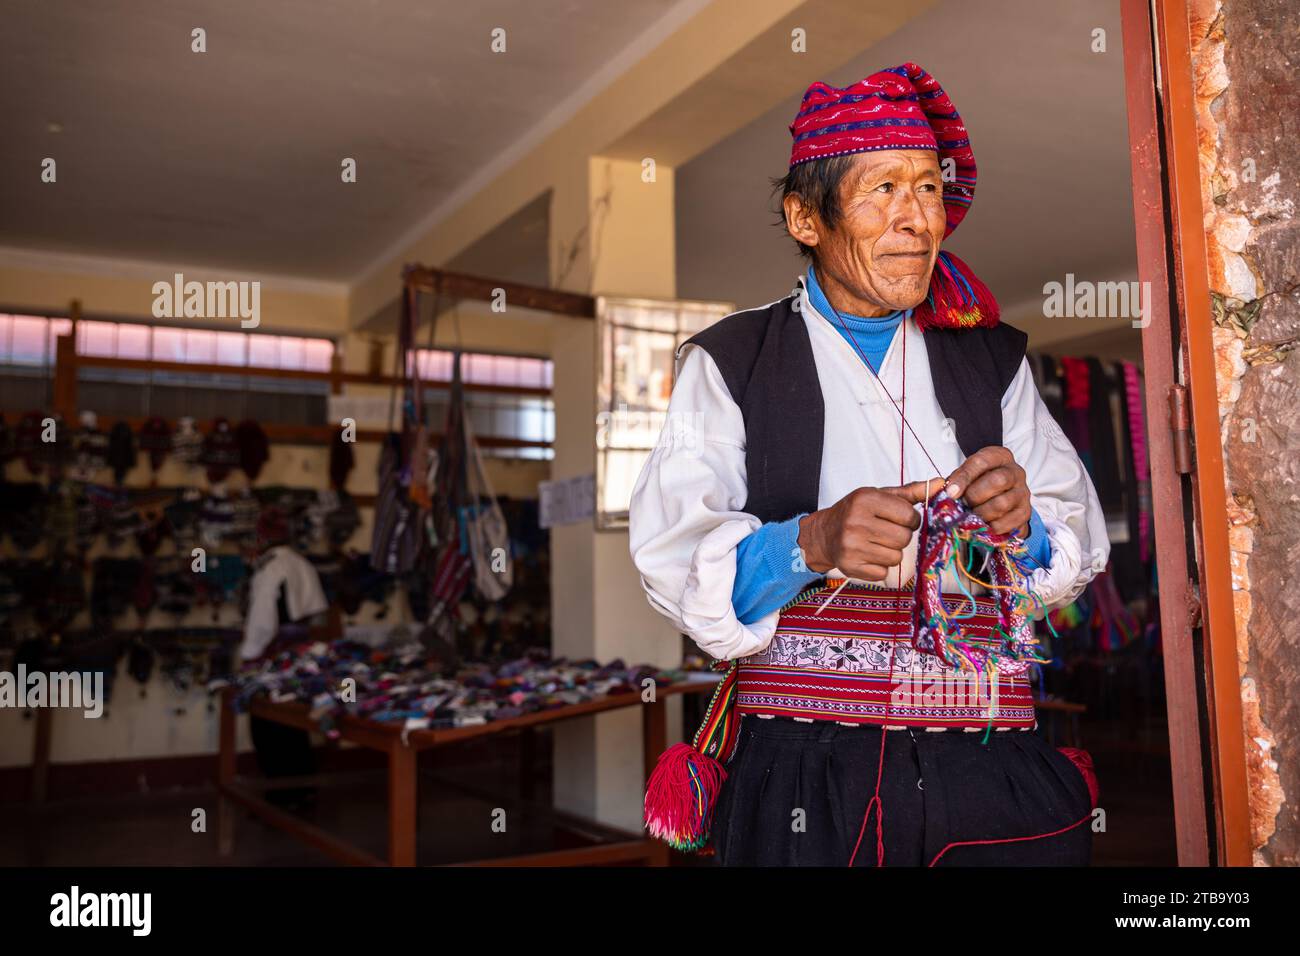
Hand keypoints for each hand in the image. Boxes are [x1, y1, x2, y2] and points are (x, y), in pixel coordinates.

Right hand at [797, 478, 945, 580]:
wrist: (824, 534)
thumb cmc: (856, 513)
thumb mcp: (880, 497)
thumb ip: (911, 493)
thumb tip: (941, 483)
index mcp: (865, 499)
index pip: (909, 515)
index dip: (910, 519)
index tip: (899, 519)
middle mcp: (856, 522)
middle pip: (904, 538)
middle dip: (900, 536)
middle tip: (885, 531)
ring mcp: (852, 546)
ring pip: (896, 557)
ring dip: (891, 552)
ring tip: (875, 543)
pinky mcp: (850, 566)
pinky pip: (884, 572)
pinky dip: (879, 566)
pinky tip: (868, 555)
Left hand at [944, 446, 1030, 536]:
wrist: (998, 499)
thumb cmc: (978, 483)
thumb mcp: (966, 475)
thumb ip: (956, 480)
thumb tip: (946, 490)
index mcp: (999, 457)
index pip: (982, 462)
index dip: (964, 478)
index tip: (951, 492)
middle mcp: (1015, 472)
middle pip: (998, 481)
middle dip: (975, 495)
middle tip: (964, 504)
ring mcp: (1023, 493)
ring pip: (1003, 503)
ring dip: (982, 513)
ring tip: (971, 516)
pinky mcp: (1025, 513)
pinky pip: (1008, 523)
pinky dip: (991, 527)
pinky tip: (983, 525)